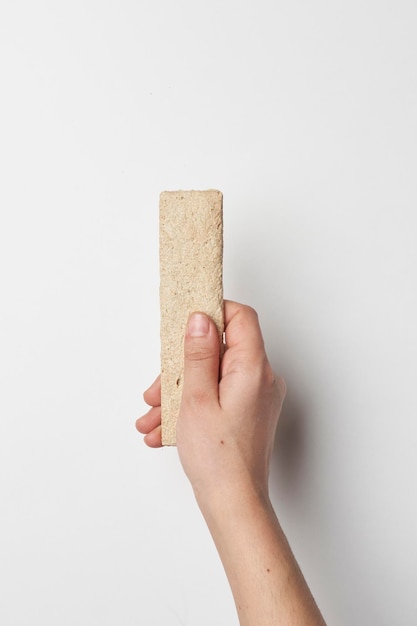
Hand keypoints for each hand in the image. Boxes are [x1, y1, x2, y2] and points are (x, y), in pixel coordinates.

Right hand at [136, 300, 286, 500]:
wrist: (233, 504)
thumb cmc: (218, 458)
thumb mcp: (197, 398)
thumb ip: (199, 354)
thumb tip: (201, 318)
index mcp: (254, 368)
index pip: (241, 317)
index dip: (213, 312)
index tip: (185, 320)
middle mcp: (261, 379)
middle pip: (220, 351)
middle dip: (182, 367)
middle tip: (156, 389)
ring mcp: (256, 397)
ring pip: (213, 377)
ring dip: (179, 393)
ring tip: (151, 419)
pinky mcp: (248, 413)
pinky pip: (218, 396)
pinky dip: (191, 407)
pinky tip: (163, 429)